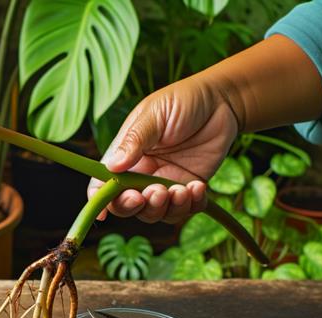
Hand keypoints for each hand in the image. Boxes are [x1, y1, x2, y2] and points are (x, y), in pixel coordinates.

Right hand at [87, 75, 239, 223]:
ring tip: (181, 190)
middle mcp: (142, 173)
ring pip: (157, 213)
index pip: (104, 185)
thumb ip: (134, 141)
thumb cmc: (183, 100)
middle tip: (156, 192)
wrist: (222, 101)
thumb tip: (111, 166)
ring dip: (167, 208)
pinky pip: (186, 209)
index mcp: (126, 155)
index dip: (100, 202)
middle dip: (138, 207)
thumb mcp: (154, 115)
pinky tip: (198, 187)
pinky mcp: (190, 187)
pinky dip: (191, 205)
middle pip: (128, 206)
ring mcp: (166, 182)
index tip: (105, 213)